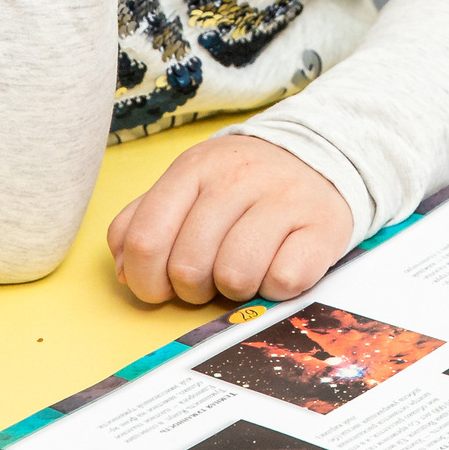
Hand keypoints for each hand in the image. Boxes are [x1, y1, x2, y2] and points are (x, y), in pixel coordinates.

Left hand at [108, 135, 354, 305]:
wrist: (320, 159)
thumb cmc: (242, 186)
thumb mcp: (187, 186)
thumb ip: (145, 221)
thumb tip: (126, 272)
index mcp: (194, 168)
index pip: (146, 239)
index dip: (146, 280)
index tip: (162, 286)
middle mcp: (238, 178)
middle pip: (189, 267)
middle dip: (193, 289)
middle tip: (210, 276)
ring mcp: (283, 200)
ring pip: (235, 277)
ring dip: (236, 290)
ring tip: (245, 269)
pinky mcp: (322, 227)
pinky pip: (283, 282)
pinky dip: (276, 288)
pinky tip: (278, 266)